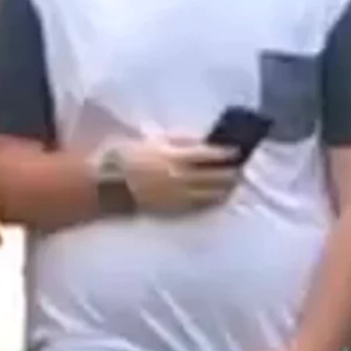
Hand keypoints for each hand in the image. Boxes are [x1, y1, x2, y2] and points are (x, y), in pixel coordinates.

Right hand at [122, 132, 244, 217]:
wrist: (109, 184)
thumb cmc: (128, 157)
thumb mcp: (153, 141)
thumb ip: (178, 140)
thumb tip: (201, 141)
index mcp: (173, 157)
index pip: (208, 155)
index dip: (225, 153)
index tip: (236, 151)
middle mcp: (179, 178)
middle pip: (214, 176)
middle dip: (230, 173)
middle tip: (240, 169)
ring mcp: (178, 196)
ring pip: (210, 194)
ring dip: (225, 189)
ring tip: (234, 184)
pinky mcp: (174, 210)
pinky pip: (199, 207)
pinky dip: (212, 202)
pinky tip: (219, 198)